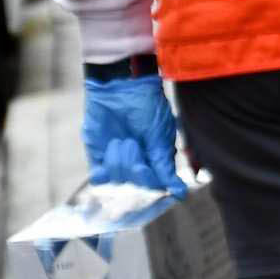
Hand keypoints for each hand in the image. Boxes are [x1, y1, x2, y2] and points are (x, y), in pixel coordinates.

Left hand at [82, 75, 186, 197]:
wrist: (119, 85)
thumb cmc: (146, 106)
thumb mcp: (158, 135)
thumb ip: (163, 165)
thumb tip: (180, 193)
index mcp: (157, 158)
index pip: (156, 183)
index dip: (152, 181)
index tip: (147, 169)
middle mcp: (139, 162)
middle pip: (138, 184)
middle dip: (136, 168)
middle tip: (134, 144)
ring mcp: (118, 160)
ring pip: (120, 180)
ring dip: (121, 159)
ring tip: (121, 138)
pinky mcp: (99, 156)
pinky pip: (100, 178)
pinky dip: (103, 171)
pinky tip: (108, 154)